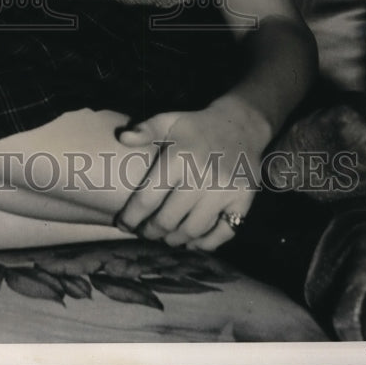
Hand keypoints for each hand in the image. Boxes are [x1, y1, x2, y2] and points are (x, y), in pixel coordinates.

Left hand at [114, 105, 263, 250]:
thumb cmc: (194, 127)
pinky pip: (223, 232)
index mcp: (178, 157)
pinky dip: (205, 243)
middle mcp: (202, 175)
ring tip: (164, 237)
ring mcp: (224, 190)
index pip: (147, 199)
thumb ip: (144, 130)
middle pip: (168, 219)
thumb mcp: (168, 121)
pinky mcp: (243, 200)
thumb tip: (122, 137)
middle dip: (150, 231)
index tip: (122, 224)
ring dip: (174, 239)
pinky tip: (191, 241)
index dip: (131, 217)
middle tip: (143, 233)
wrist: (239, 126)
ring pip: (193, 230)